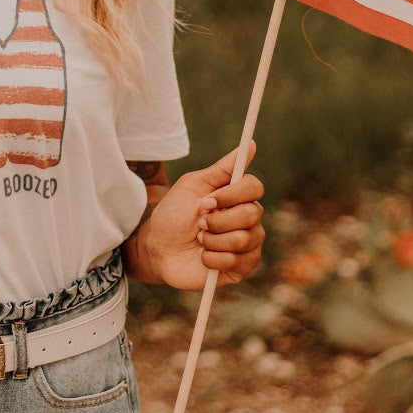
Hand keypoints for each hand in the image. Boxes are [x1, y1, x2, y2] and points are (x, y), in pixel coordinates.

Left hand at [143, 142, 263, 289]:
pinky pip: (237, 262)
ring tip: (200, 240)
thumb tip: (250, 144)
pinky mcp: (241, 268)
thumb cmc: (175, 214)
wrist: (158, 248)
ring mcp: (248, 244)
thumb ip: (222, 168)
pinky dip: (212, 259)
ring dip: (213, 240)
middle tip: (200, 223)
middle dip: (218, 220)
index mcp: (238, 196)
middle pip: (252, 214)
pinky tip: (203, 257)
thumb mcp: (193, 185)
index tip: (206, 201)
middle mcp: (248, 219)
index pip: (255, 187)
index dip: (232, 195)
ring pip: (244, 239)